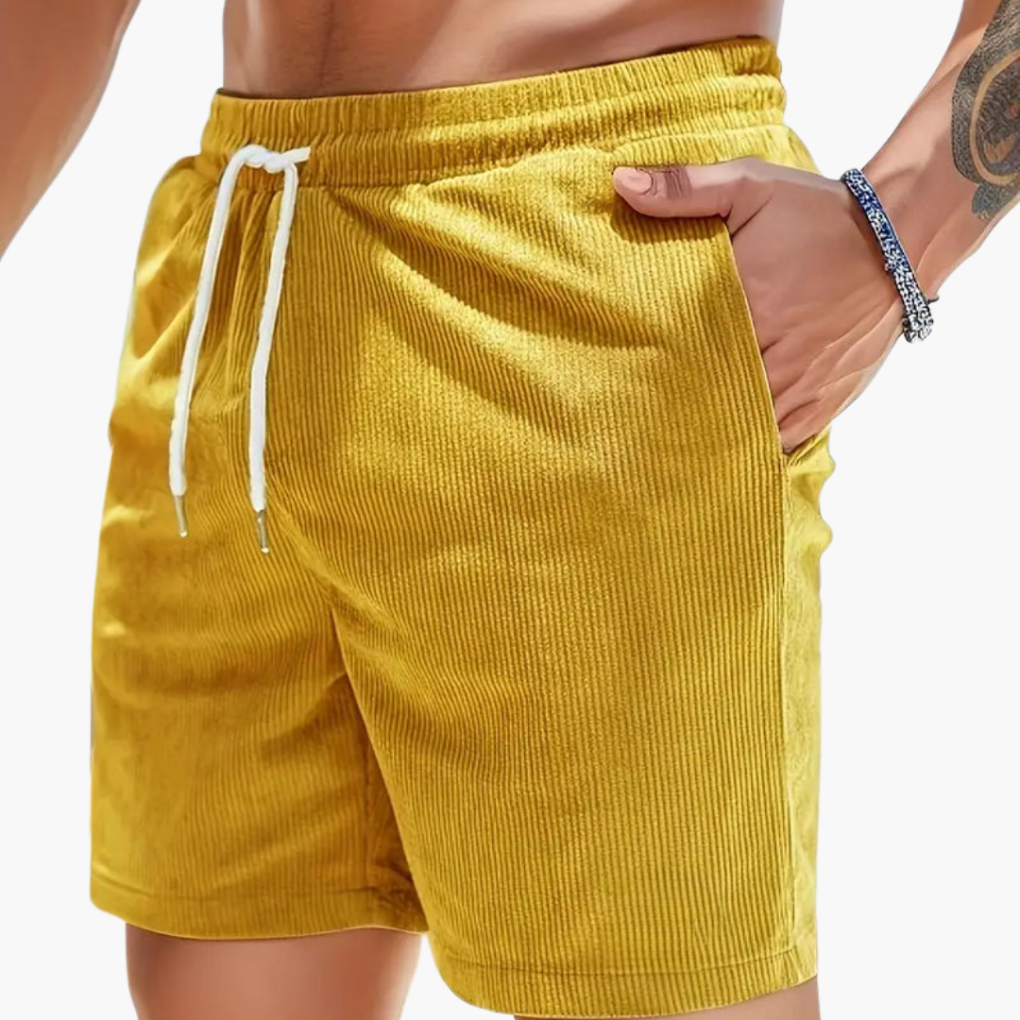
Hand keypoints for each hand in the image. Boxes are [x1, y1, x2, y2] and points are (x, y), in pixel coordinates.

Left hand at [612, 158, 907, 453]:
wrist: (898, 237)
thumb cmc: (817, 213)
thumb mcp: (750, 185)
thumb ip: (684, 189)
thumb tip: (621, 183)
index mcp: (748, 306)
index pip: (684, 356)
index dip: (654, 375)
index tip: (626, 385)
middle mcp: (776, 354)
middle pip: (714, 400)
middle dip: (682, 412)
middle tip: (643, 425)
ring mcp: (805, 384)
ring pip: (749, 430)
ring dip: (718, 436)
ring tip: (681, 447)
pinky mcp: (828, 399)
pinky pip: (786, 440)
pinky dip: (759, 448)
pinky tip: (732, 453)